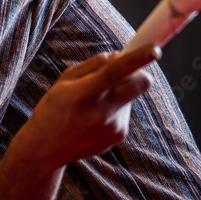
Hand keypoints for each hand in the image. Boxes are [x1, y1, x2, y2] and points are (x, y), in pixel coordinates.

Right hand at [16, 45, 160, 169]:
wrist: (46, 149)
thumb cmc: (53, 108)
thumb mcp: (64, 80)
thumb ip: (93, 65)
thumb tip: (119, 56)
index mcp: (84, 94)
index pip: (115, 72)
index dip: (137, 59)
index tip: (154, 50)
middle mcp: (102, 112)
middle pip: (139, 84)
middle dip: (140, 73)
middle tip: (126, 72)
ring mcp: (113, 127)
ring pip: (130, 96)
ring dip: (118, 94)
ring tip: (92, 106)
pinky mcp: (119, 136)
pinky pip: (124, 111)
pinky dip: (114, 109)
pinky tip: (93, 120)